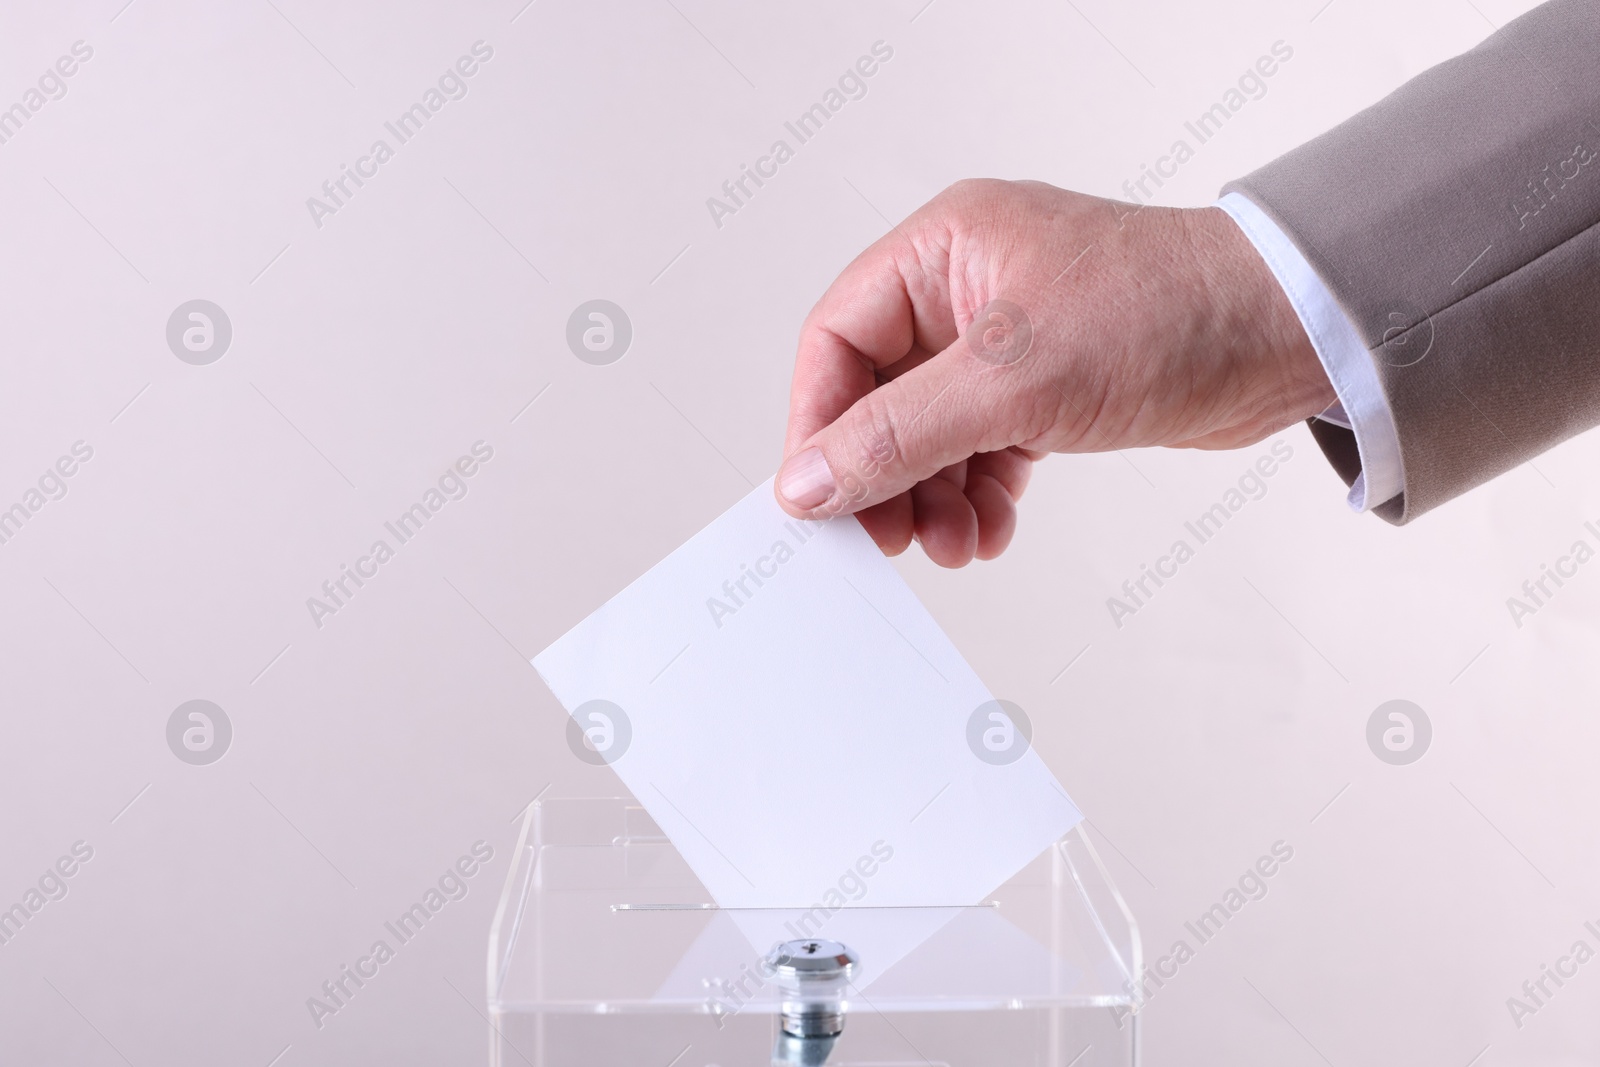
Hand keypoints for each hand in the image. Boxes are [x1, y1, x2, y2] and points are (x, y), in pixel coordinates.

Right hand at [774, 179, 1331, 566]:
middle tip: (886, 537)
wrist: (1288, 334)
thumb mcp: (1013, 379)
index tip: (818, 497)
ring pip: (932, 433)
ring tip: (952, 545)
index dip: (819, 423)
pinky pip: (982, 449)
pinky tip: (989, 530)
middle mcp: (967, 289)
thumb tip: (810, 480)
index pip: (838, 339)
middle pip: (880, 395)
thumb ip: (901, 433)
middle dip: (884, 474)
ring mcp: (1009, 341)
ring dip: (932, 496)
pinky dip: (978, 495)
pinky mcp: (1048, 387)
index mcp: (943, 249)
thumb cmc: (1168, 312)